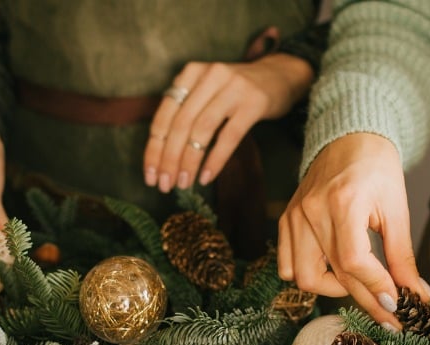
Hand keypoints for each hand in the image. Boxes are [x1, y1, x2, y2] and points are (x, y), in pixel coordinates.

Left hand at [144, 53, 312, 191]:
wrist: (280, 75)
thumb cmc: (236, 91)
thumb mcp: (206, 91)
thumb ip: (185, 110)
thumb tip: (161, 155)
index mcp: (191, 74)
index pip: (164, 116)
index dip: (154, 149)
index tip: (149, 175)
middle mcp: (209, 76)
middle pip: (180, 125)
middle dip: (169, 159)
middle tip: (165, 185)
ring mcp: (233, 88)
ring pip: (202, 130)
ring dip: (189, 162)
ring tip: (184, 184)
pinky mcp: (253, 103)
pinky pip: (229, 136)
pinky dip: (215, 160)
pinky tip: (206, 177)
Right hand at [277, 133, 428, 327]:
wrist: (349, 137)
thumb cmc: (376, 167)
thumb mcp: (397, 209)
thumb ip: (402, 255)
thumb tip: (417, 294)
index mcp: (344, 202)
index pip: (353, 261)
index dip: (376, 288)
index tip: (397, 305)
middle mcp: (312, 210)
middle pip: (333, 275)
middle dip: (365, 300)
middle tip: (389, 315)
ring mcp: (294, 216)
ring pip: (303, 277)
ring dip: (333, 291)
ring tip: (359, 287)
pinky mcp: (286, 220)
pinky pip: (287, 264)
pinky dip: (308, 277)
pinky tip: (333, 274)